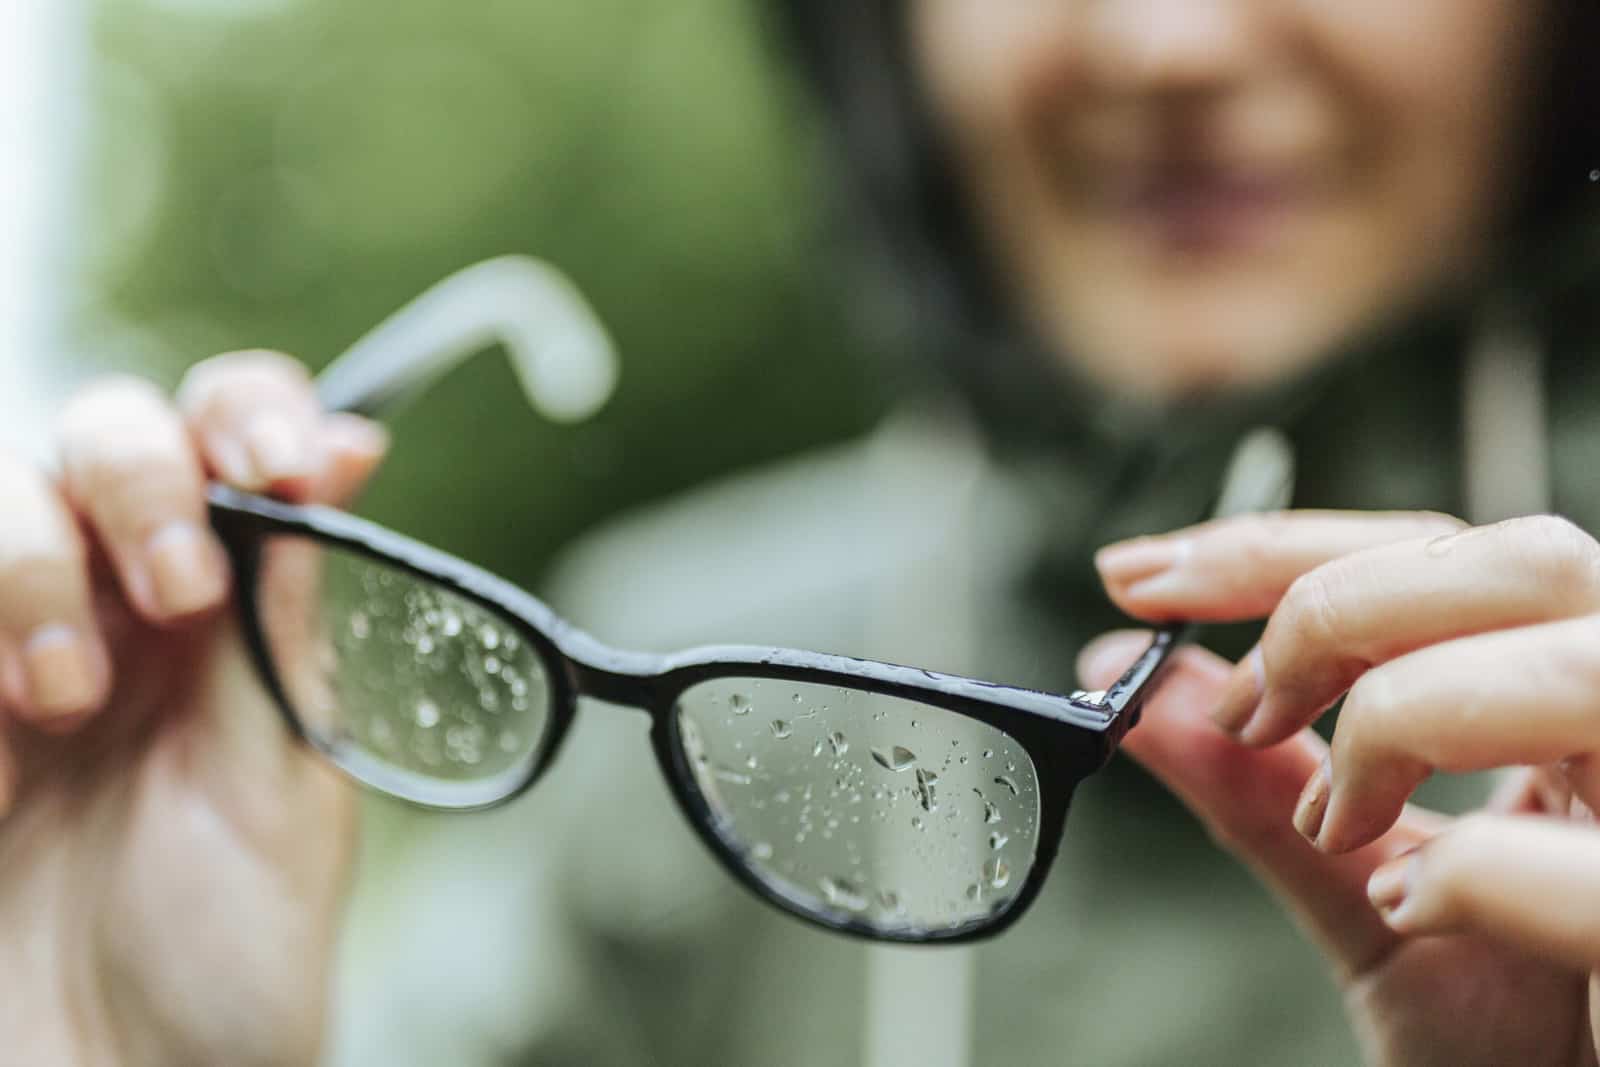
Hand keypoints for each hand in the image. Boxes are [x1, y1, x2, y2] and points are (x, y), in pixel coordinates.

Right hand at [0, 353, 386, 1065]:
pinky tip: (1, 750)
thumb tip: (348, 449)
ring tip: (68, 700)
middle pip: (104, 430)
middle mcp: (118, 609)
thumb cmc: (224, 961)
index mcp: (232, 616)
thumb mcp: (283, 783)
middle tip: (179, 591)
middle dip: (139, 480)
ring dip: (33, 566)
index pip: (232, 439)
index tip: (279, 459)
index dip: (250, 410)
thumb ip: (283, 617)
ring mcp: (8, 646)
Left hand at [1081, 510, 1599, 1066]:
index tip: (1138, 577)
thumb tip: (1127, 677)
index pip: (1434, 551)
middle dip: (1337, 612)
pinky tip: (1413, 905)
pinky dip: (1478, 871)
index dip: (1276, 550)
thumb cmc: (1513, 1028)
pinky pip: (1595, 864)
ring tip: (1337, 823)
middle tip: (1246, 713)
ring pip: (1575, 664)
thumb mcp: (1361, 893)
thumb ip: (1257, 790)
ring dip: (1407, 721)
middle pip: (1522, 561)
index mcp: (1564, 693)